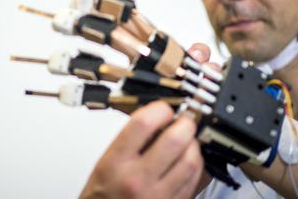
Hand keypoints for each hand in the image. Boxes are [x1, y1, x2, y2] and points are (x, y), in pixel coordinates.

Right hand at [80, 101, 202, 198]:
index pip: (143, 124)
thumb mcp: (105, 164)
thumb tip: (155, 119)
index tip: (164, 108)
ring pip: (191, 161)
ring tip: (187, 140)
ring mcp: (157, 196)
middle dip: (185, 124)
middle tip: (183, 120)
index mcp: (114, 164)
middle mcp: (136, 180)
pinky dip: (195, 166)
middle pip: (174, 140)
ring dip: (193, 145)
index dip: (160, 109)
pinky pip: (194, 181)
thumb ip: (128, 141)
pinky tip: (187, 161)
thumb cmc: (102, 197)